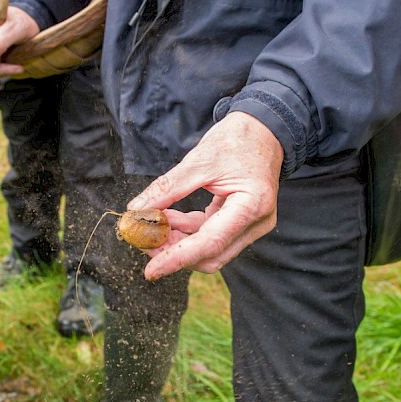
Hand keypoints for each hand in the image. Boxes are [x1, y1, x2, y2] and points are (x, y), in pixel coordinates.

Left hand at [128, 112, 283, 279]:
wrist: (263, 131)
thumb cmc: (237, 140)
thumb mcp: (199, 160)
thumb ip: (168, 187)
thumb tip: (137, 210)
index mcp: (252, 205)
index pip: (211, 243)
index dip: (178, 258)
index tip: (151, 270)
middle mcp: (256, 223)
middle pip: (211, 255)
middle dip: (175, 252)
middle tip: (143, 240)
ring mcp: (251, 225)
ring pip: (209, 250)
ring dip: (178, 243)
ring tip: (151, 226)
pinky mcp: (242, 223)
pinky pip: (211, 236)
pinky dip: (187, 231)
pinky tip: (168, 218)